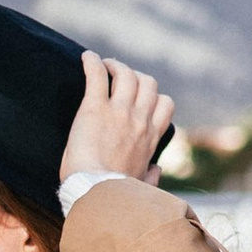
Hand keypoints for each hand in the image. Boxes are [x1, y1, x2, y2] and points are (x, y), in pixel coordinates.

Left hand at [60, 52, 174, 186]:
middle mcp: (139, 120)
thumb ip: (151, 176)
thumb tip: (157, 170)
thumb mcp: (140, 185)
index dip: (154, 96)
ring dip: (115, 66)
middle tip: (118, 78)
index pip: (165, 104)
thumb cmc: (114, 193)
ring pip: (127, 74)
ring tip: (104, 66)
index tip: (140, 97)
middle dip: (135, 76)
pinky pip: (97, 74)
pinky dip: (92, 62)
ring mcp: (118, 112)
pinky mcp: (94, 108)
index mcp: (150, 138)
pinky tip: (86, 57)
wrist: (95, 193)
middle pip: (148, 83)